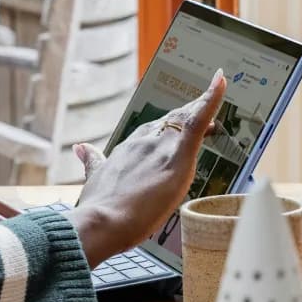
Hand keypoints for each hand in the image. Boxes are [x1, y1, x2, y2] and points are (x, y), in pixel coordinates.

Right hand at [65, 69, 226, 267]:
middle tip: (206, 102)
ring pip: (188, 120)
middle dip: (189, 113)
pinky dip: (211, 99)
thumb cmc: (99, 208)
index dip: (167, 125)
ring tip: (217, 92)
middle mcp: (144, 142)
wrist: (102, 220)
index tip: (178, 117)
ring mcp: (161, 147)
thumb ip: (91, 160)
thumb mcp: (94, 179)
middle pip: (172, 122)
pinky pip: (198, 121)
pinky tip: (221, 81)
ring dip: (203, 108)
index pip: (152, 130)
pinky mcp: (178, 155)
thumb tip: (81, 147)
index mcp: (127, 148)